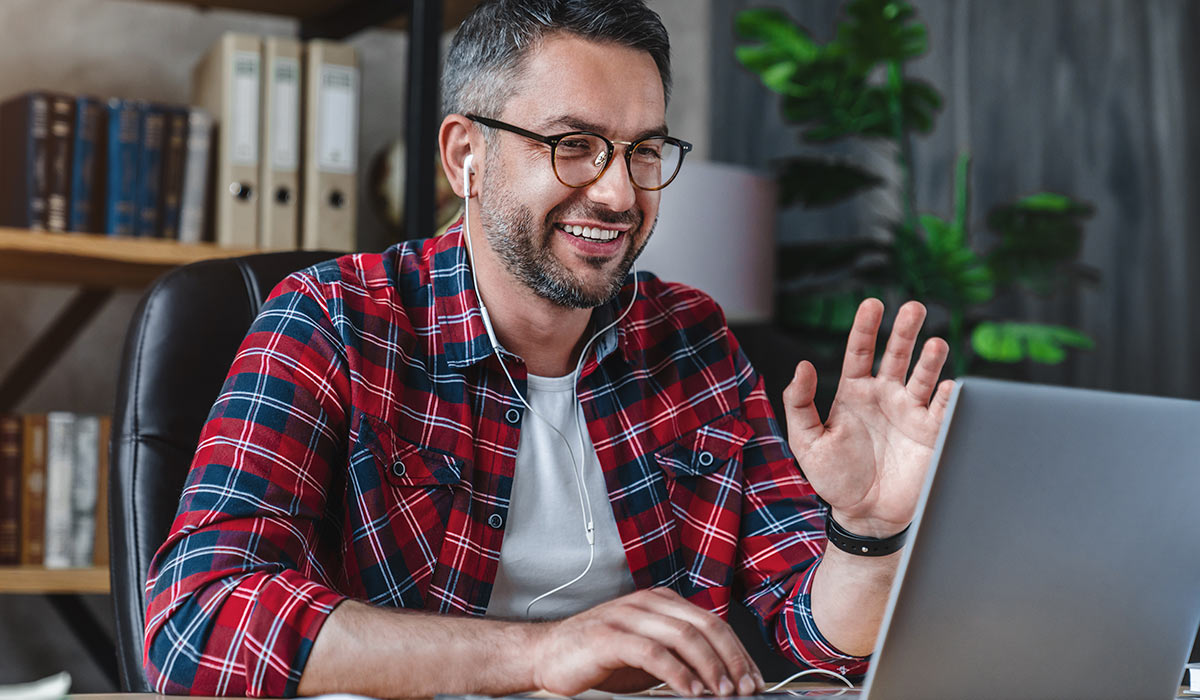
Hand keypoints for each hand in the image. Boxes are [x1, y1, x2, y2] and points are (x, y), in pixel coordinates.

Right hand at [529, 588, 763, 696]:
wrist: (545, 655)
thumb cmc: (597, 658)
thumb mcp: (647, 654)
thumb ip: (679, 656)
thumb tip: (720, 679)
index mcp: (660, 602)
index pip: (711, 622)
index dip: (737, 651)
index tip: (753, 678)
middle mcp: (646, 603)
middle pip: (704, 626)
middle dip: (731, 660)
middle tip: (746, 688)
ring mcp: (626, 616)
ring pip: (683, 636)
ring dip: (710, 667)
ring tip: (723, 692)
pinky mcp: (608, 637)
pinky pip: (653, 653)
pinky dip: (677, 673)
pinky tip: (690, 691)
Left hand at [782, 299, 952, 536]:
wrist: (865, 515)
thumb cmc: (833, 478)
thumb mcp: (806, 441)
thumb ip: (800, 403)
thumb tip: (802, 366)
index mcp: (854, 392)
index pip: (860, 352)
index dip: (866, 328)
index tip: (873, 304)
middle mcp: (885, 396)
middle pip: (897, 354)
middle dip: (906, 330)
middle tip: (914, 307)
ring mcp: (910, 412)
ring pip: (924, 376)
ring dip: (931, 359)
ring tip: (935, 343)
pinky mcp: (931, 434)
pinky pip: (943, 409)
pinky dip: (948, 396)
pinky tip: (949, 385)